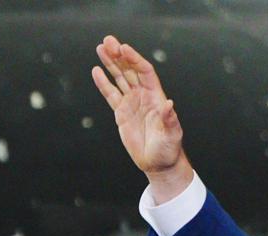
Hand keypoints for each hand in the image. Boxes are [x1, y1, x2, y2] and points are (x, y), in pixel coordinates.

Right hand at [92, 35, 191, 200]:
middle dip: (119, 55)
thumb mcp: (172, 135)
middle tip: (107, 40)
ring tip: (100, 47)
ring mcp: (132, 103)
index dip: (134, 59)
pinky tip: (96, 70)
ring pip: (119, 78)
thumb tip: (169, 104)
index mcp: (156, 97)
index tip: (123, 48)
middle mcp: (144, 96)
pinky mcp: (121, 113)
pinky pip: (110, 94)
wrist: (158, 163)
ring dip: (110, 63)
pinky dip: (103, 83)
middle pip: (130, 70)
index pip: (145, 71)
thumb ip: (169, 119)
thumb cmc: (169, 149)